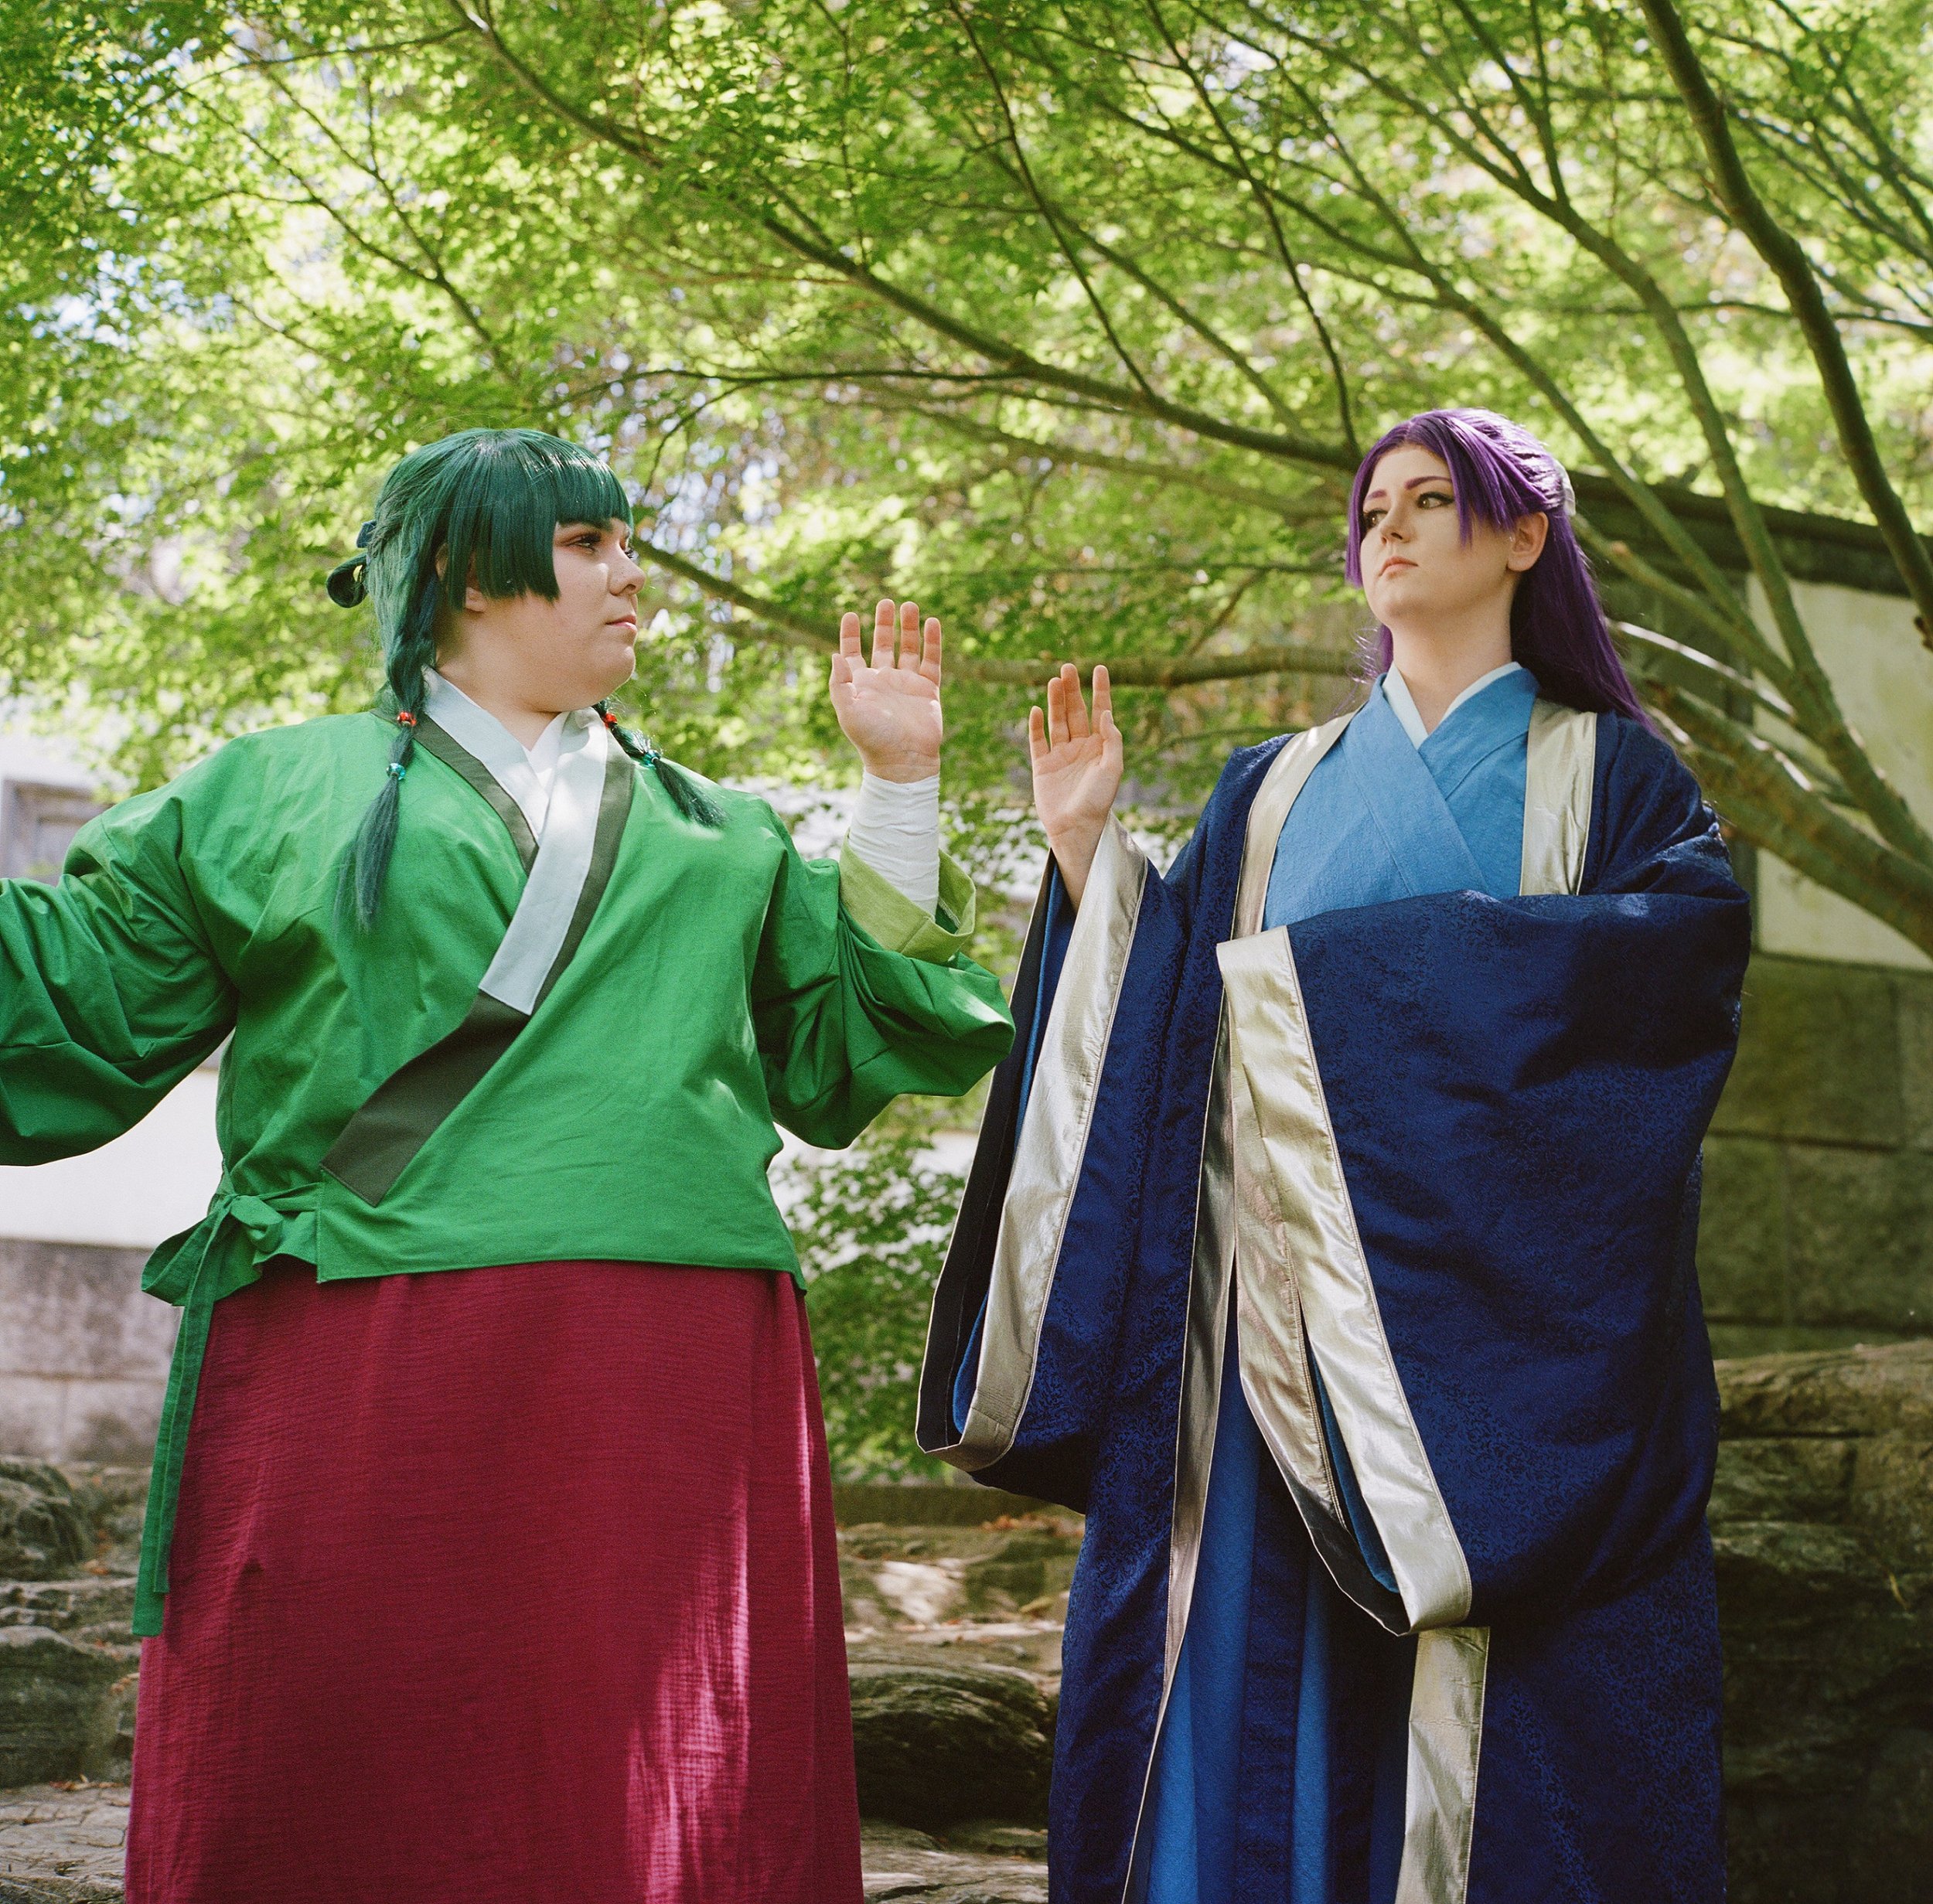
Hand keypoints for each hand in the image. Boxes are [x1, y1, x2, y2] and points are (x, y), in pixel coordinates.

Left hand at [830, 599, 942, 782]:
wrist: (904, 761)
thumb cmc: (872, 739)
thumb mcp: (848, 711)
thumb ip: (839, 683)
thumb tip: (835, 654)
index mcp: (861, 685)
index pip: (853, 653)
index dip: (850, 634)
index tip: (850, 614)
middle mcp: (883, 680)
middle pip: (882, 644)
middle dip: (883, 623)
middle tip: (886, 601)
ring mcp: (907, 683)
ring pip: (908, 648)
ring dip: (908, 627)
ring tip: (909, 605)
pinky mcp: (928, 689)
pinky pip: (931, 660)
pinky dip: (932, 641)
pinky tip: (932, 622)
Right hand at [1029, 663, 1122, 907]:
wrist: (1075, 828)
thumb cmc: (1099, 800)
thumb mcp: (1113, 768)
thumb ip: (1111, 740)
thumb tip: (1106, 713)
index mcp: (1100, 746)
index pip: (1101, 711)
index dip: (1100, 690)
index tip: (1099, 668)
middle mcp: (1080, 747)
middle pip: (1076, 711)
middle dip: (1073, 690)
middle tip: (1068, 667)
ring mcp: (1060, 755)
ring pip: (1057, 721)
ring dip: (1055, 701)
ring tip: (1054, 681)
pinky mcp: (1042, 765)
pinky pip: (1038, 740)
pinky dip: (1036, 725)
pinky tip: (1036, 709)